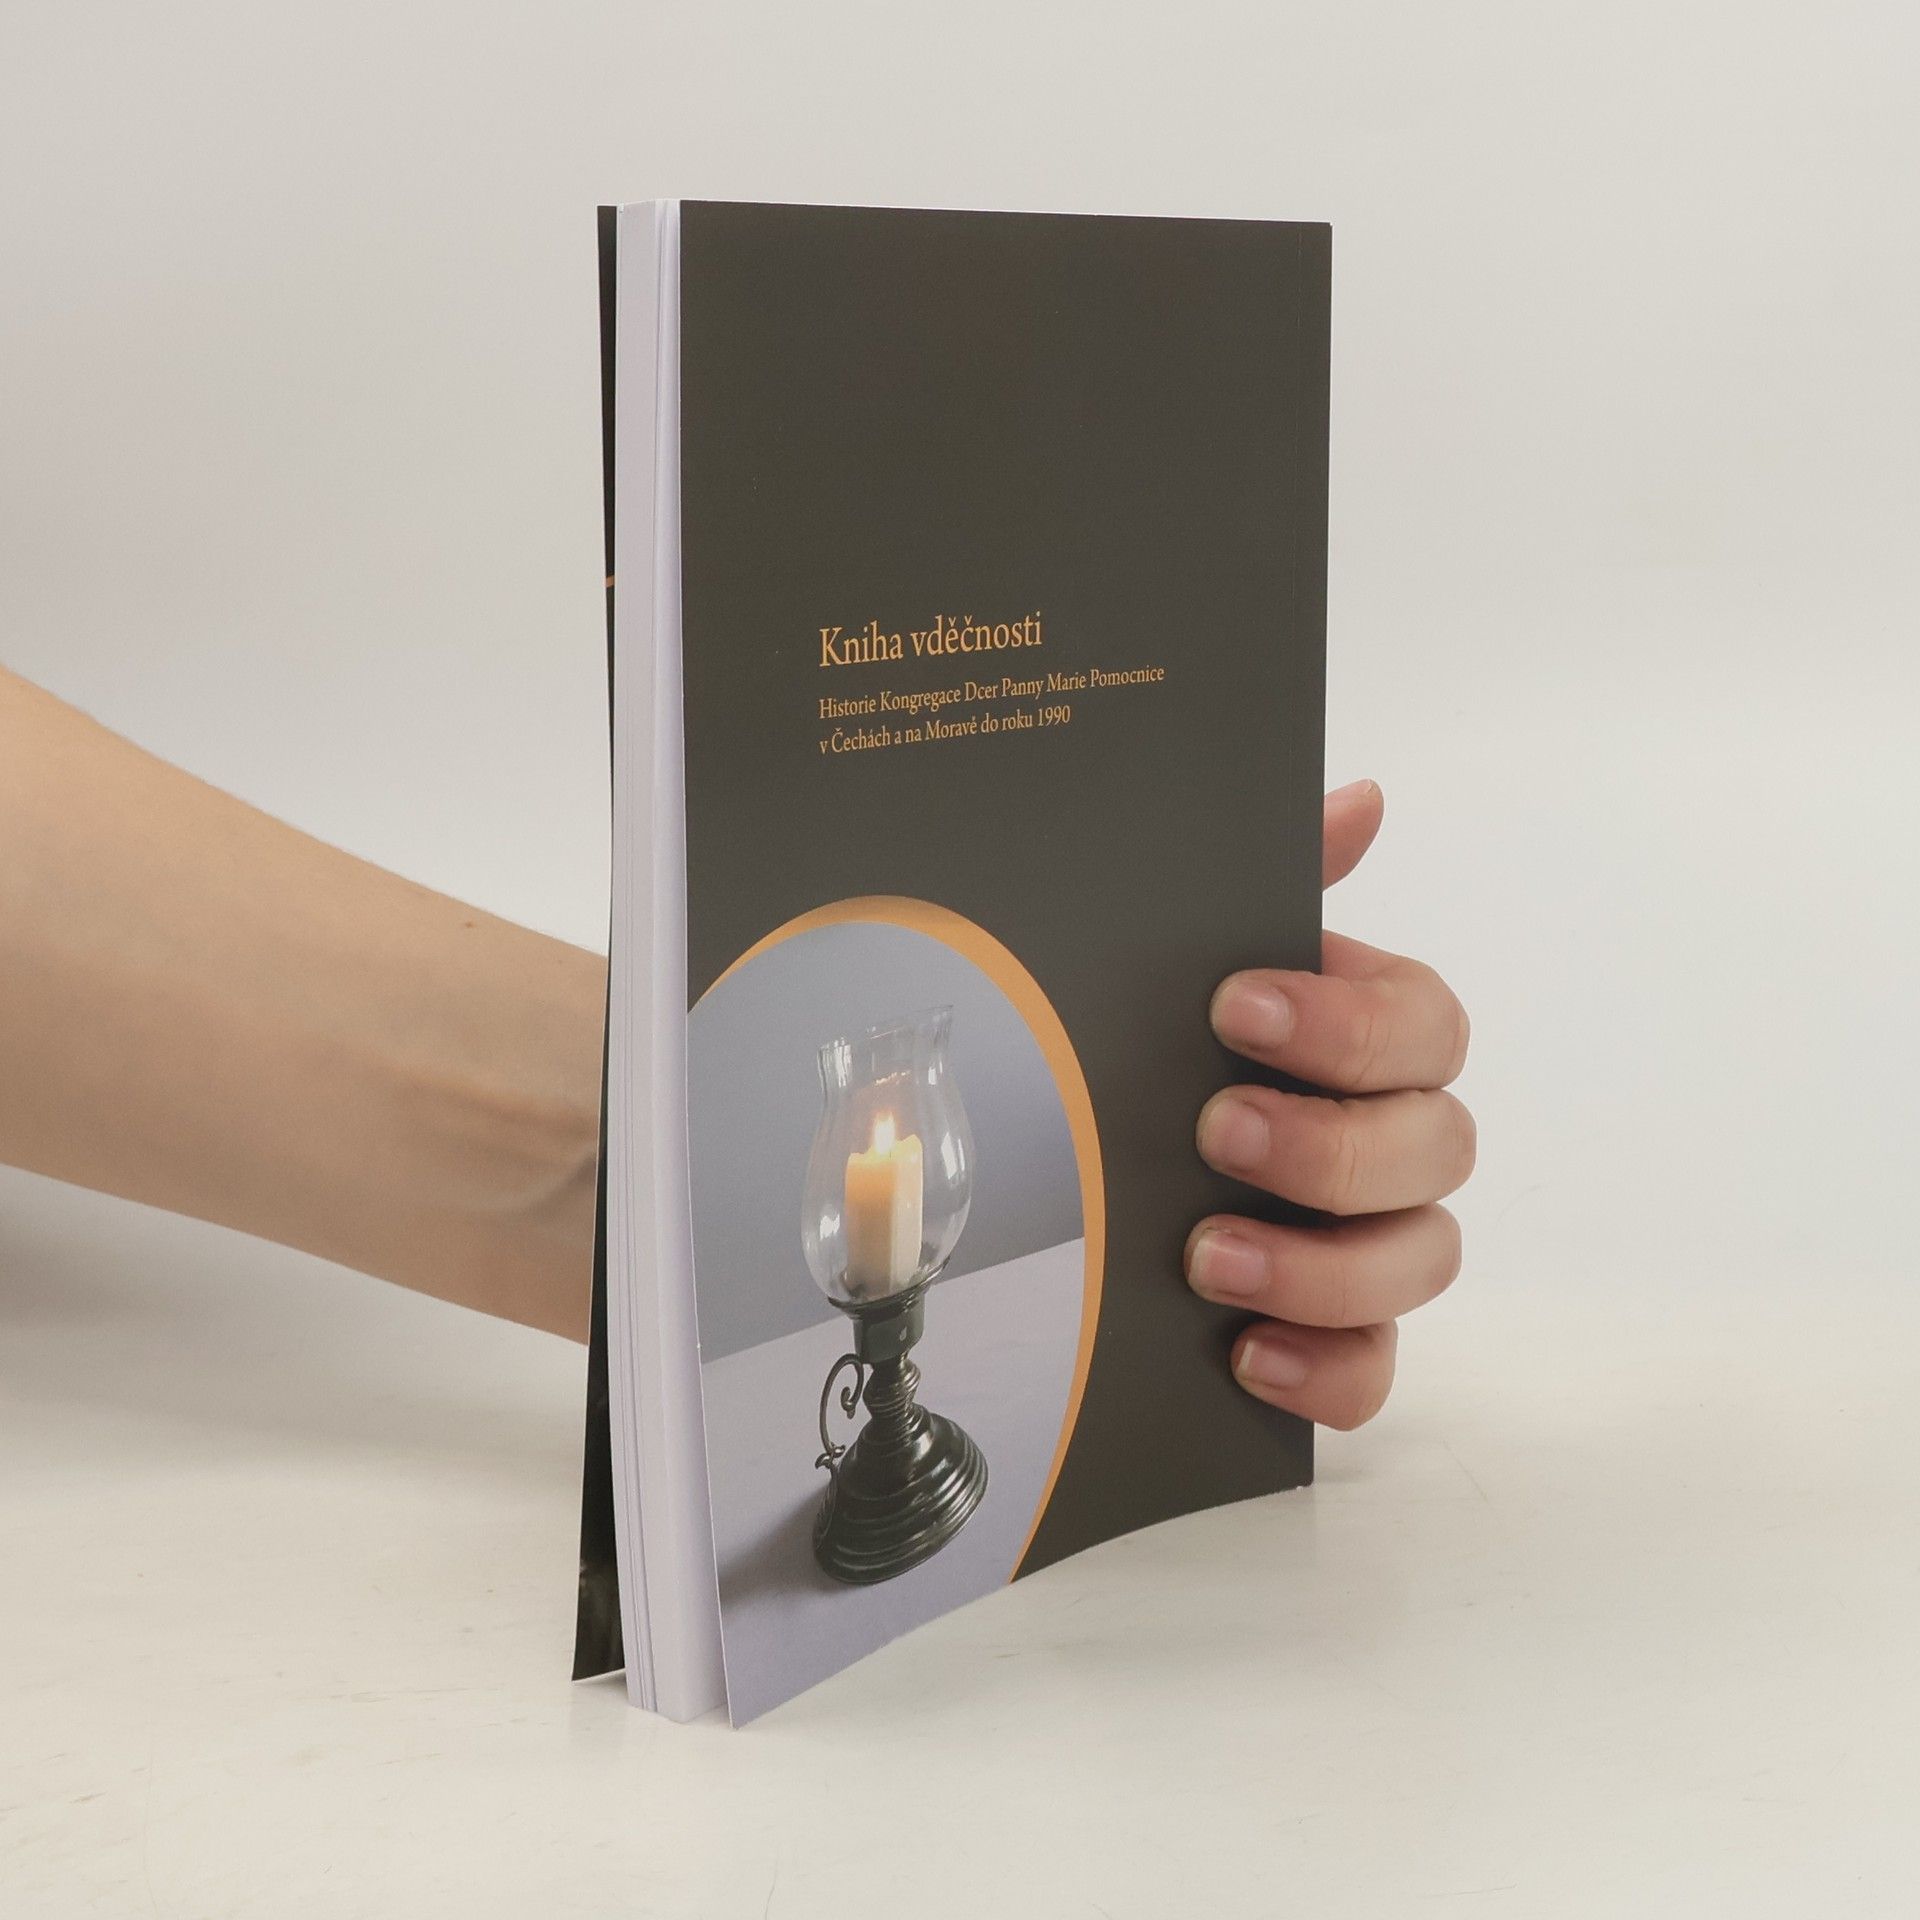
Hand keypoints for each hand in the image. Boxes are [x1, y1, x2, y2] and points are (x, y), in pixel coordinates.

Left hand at [1186, 778, 1472, 1427]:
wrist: (1097, 1151)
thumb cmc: (1175, 1041)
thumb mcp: (1197, 952)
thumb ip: (1283, 879)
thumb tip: (1360, 799)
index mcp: (1373, 1037)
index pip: (1423, 1027)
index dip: (1346, 1024)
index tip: (1235, 1008)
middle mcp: (1393, 1139)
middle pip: (1437, 1149)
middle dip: (1329, 1147)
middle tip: (1217, 1133)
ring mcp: (1375, 1241)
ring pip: (1423, 1262)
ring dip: (1323, 1264)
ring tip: (1210, 1256)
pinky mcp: (1338, 1332)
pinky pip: (1375, 1370)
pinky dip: (1329, 1371)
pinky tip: (1249, 1356)